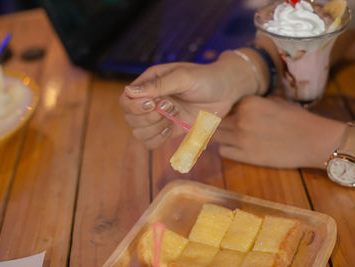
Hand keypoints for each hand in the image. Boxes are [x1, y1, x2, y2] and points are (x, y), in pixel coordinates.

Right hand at [119, 56, 257, 148]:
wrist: (228, 91)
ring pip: (139, 133)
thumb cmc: (207, 78)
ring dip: (155, 129)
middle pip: (130, 119)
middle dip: (149, 118)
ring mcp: (159, 116)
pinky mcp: (170, 129)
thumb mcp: (184, 77)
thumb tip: (129, 91)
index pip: (126, 100)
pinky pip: (152, 142)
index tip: (155, 104)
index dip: (135, 107)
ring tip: (175, 116)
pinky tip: (173, 128)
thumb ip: (158, 85)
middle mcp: (150, 100)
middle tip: (172, 107)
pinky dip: (159, 139)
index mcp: (150, 83)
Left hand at [215, 96, 344, 167]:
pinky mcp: (246, 157)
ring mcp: (241, 139)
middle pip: (216, 120)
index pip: (225, 104)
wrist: (314, 141)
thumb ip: (254, 102)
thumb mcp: (275, 101)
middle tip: (226, 125)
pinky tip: (235, 146)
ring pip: (215, 136)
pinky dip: (226, 148)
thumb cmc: (298, 118)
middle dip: (220, 122)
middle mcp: (241, 120)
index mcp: (248, 103)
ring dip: (221, 135)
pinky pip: (223, 152)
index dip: (227, 109)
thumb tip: (240, 103)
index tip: (230, 112)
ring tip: (229, 136)